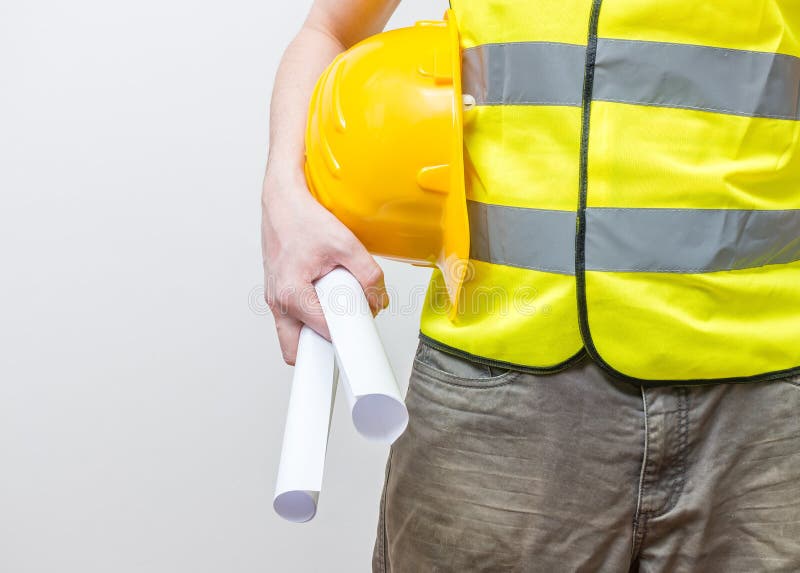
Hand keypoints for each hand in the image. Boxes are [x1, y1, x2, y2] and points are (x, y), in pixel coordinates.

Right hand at [261, 171, 387, 363]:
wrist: (281, 199)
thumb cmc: (302, 218)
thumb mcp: (345, 243)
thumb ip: (368, 274)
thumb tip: (378, 299)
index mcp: (292, 295)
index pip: (324, 336)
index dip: (348, 337)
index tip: (361, 338)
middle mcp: (278, 302)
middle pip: (299, 351)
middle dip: (323, 347)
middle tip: (346, 328)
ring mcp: (275, 299)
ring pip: (295, 336)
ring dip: (317, 329)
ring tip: (337, 305)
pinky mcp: (278, 292)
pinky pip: (294, 317)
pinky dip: (312, 313)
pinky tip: (327, 292)